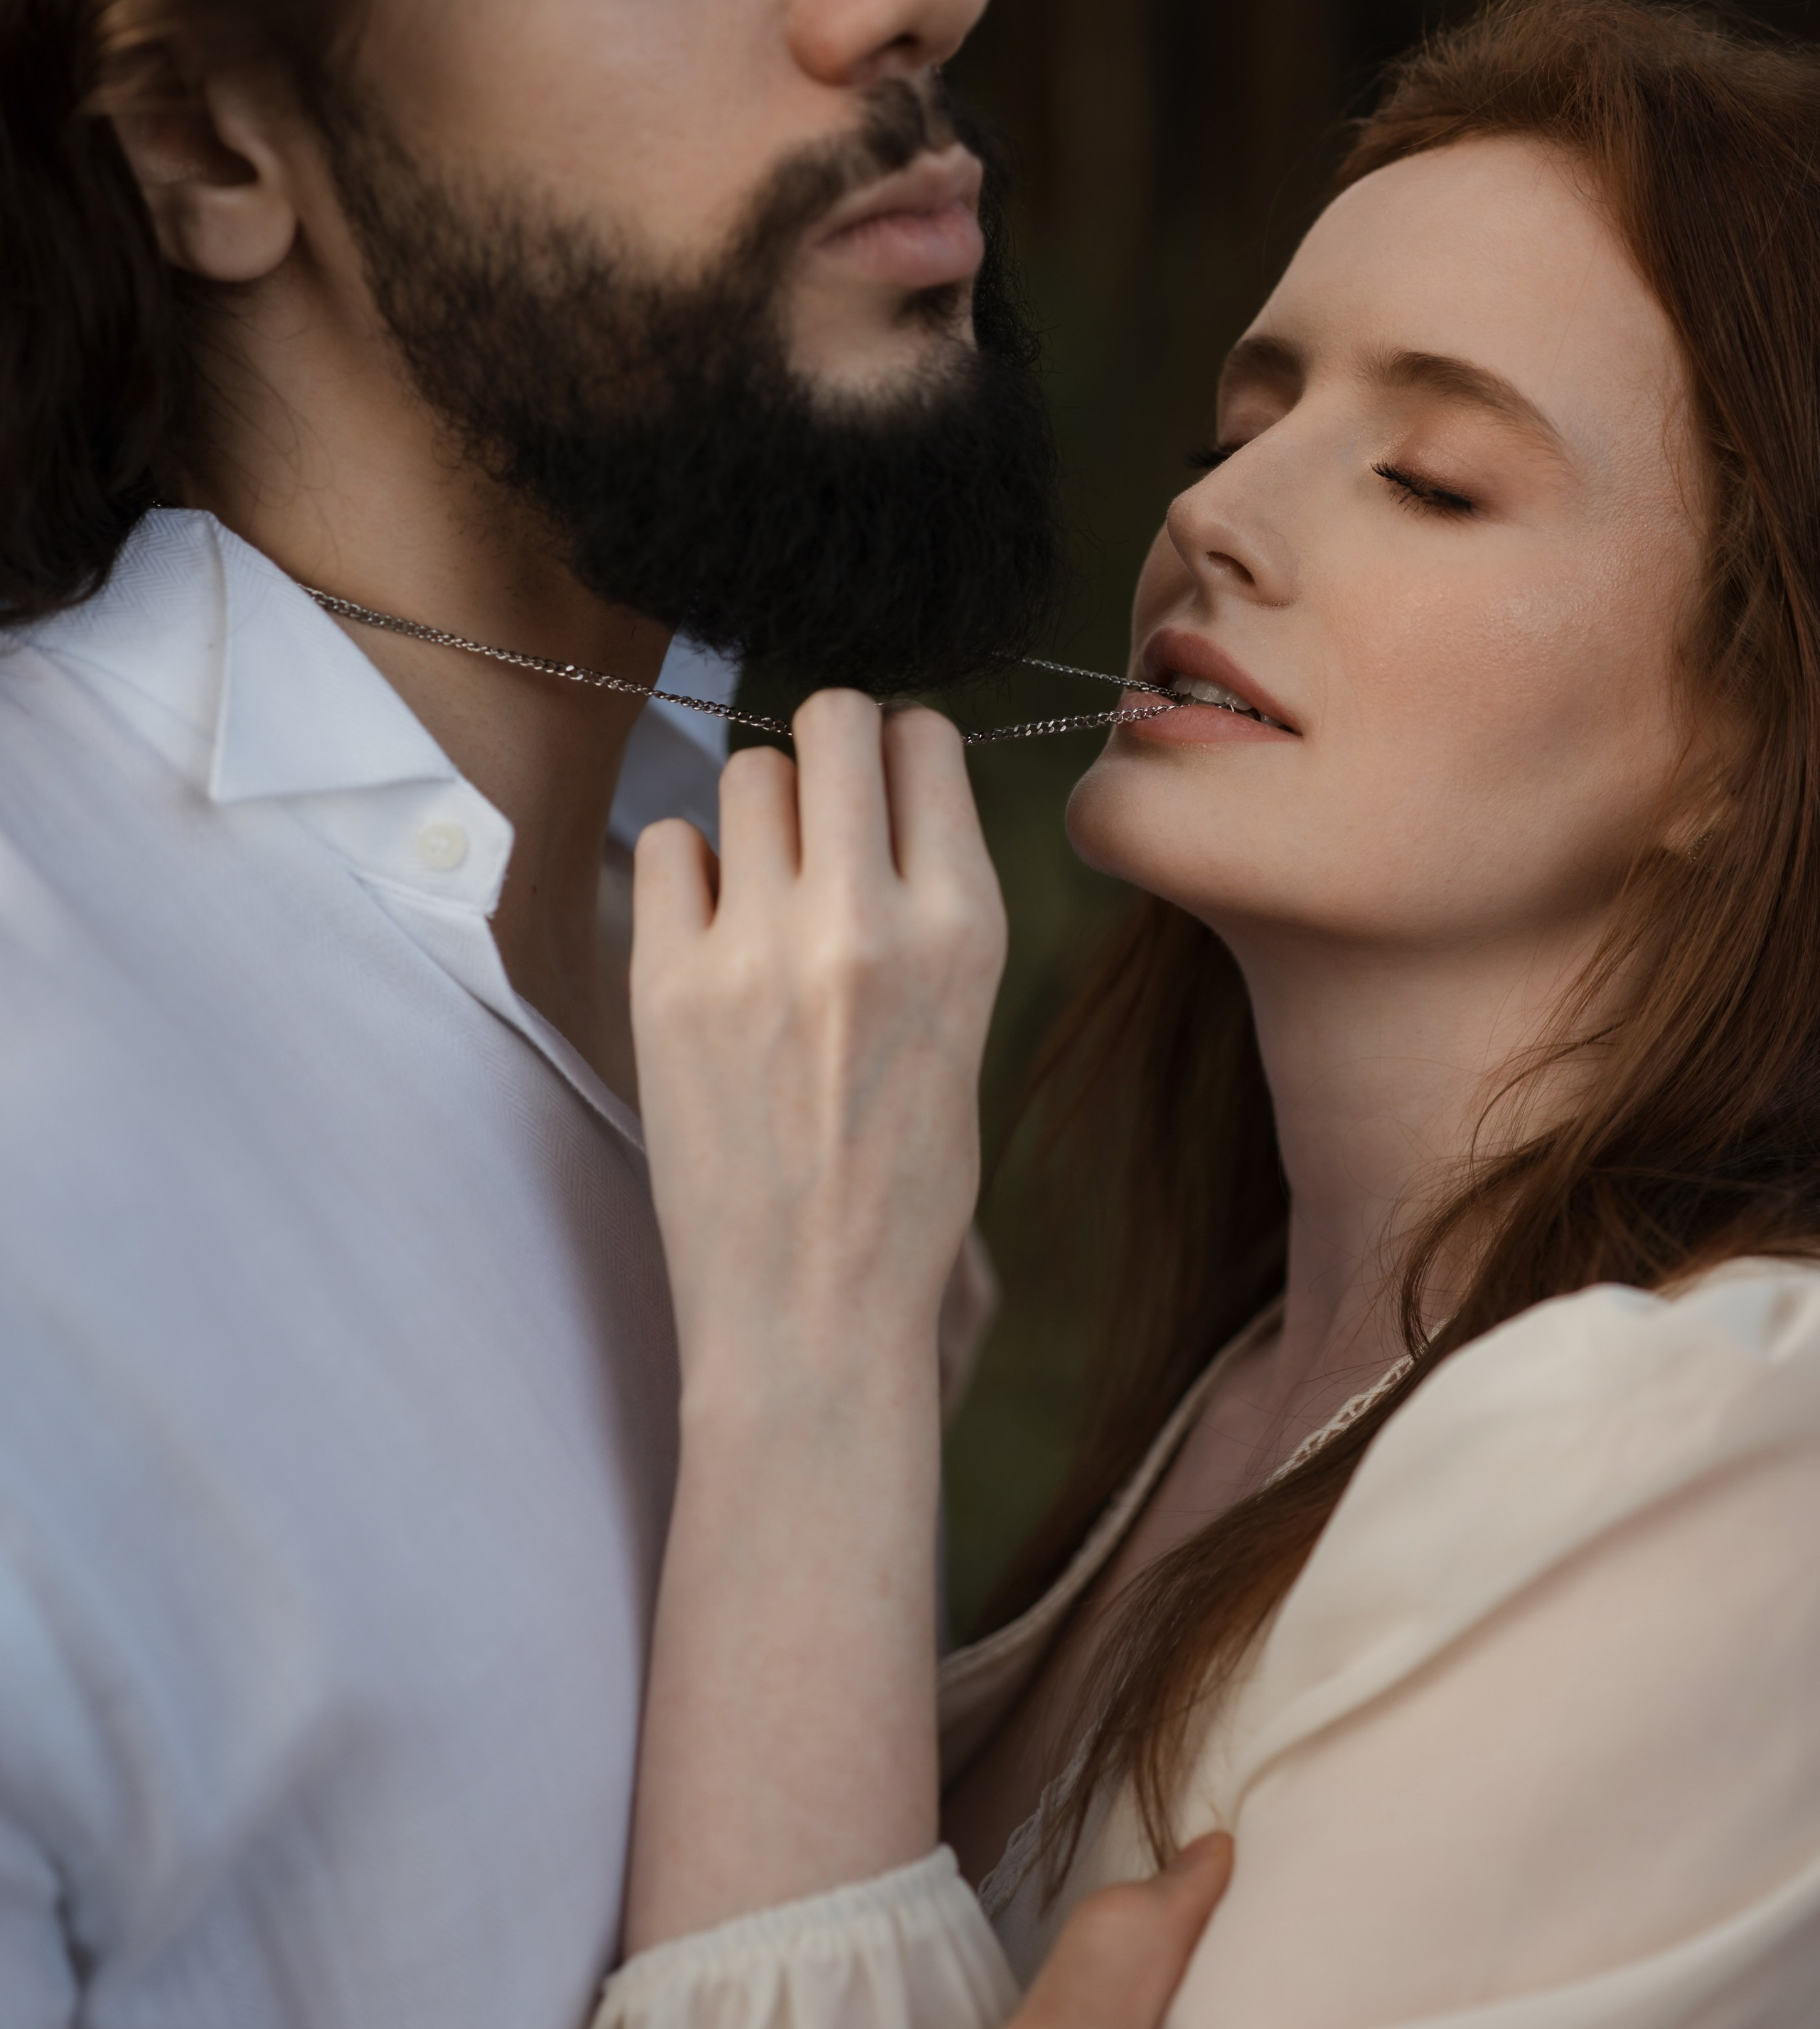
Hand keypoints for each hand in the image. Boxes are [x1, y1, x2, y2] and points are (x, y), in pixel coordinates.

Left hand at [632, 691, 1005, 1404]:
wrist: (812, 1309)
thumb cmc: (898, 1182)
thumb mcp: (964, 1027)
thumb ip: (926, 907)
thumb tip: (874, 798)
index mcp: (965, 931)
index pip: (925, 742)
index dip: (898, 749)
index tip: (880, 785)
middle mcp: (867, 920)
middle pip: (832, 719)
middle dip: (825, 745)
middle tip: (816, 809)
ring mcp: (760, 947)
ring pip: (746, 772)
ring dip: (755, 810)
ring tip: (763, 889)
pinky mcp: (668, 983)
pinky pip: (669, 844)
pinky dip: (689, 872)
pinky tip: (708, 934)